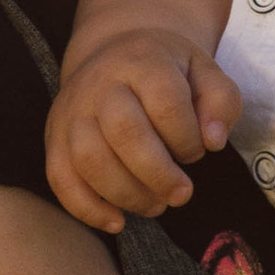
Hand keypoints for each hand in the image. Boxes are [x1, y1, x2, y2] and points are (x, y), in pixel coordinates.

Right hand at [47, 30, 244, 233]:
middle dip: (159, 174)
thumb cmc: (167, 72)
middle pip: (125, 132)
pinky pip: (60, 178)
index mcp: (143, 62)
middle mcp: (101, 83)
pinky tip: (117, 221)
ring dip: (127, 194)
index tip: (199, 150)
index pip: (167, 104)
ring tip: (155, 205)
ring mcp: (72, 111)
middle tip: (182, 194)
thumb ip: (220, 101)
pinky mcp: (54, 137)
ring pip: (90, 159)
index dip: (188, 138)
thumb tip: (214, 140)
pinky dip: (86, 208)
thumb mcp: (204, 72)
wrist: (113, 53)